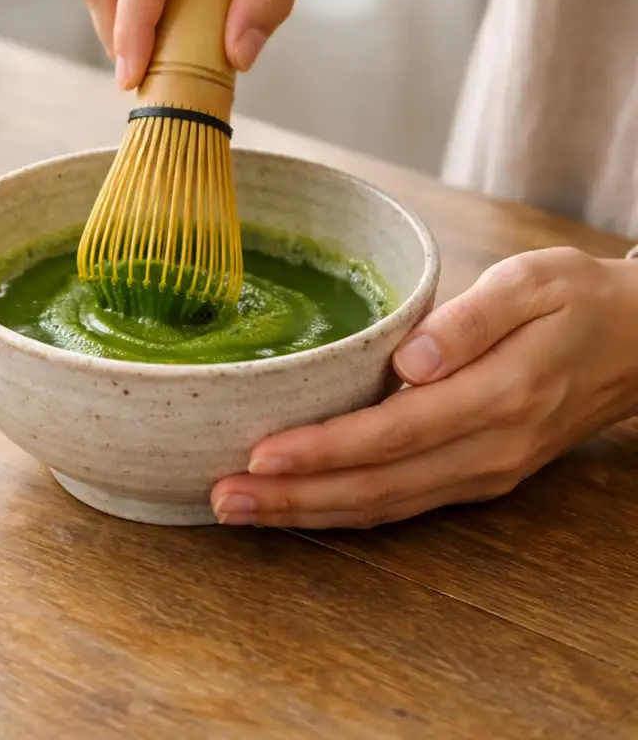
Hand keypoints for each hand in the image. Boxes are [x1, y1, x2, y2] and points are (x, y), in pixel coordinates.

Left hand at [211, 247, 637, 528]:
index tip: (258, 453)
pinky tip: (299, 506)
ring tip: (241, 510)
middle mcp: (487, 449)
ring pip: (383, 506)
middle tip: (222, 498)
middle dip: (292, 498)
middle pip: (375, 487)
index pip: (391, 433)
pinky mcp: (478, 475)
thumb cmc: (574, 300)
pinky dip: (344, 510)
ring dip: (308, 513)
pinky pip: (401, 504)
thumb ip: (471, 320)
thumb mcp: (531, 284)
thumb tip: (412, 360)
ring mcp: (484, 471)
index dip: (321, 449)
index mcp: (497, 396)